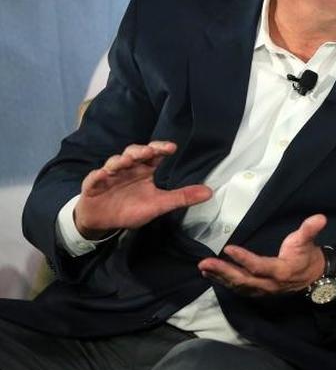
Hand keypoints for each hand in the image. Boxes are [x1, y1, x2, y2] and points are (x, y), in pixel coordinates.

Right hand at [75, 141, 211, 238]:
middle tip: (148, 152)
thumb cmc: (131, 208)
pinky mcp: (93, 185)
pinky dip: (99, 176)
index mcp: (144, 170)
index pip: (154, 155)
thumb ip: (181, 197)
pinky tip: (104, 174)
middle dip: (140, 151)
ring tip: (127, 161)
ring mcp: (110, 174)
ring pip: (114, 162)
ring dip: (120, 160)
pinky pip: (95, 178)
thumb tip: (209, 192)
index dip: (160, 149)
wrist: (103, 221)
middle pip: (133, 153)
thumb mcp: (159, 204)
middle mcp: (128, 168)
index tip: (171, 148)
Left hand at [198, 214, 327, 296]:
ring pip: (237, 286)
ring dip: (219, 277)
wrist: (312, 278)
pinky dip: (222, 282)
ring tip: (203, 267)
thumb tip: (320, 217)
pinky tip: (210, 274)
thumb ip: (310, 230)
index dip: (243, 259)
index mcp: (280, 271)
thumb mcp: (308, 242)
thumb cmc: (306, 256)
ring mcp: (261, 290)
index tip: (228, 248)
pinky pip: (237, 288)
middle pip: (242, 279)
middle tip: (205, 262)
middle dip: (223, 271)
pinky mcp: (256, 291)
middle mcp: (269, 284)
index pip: (259, 266)